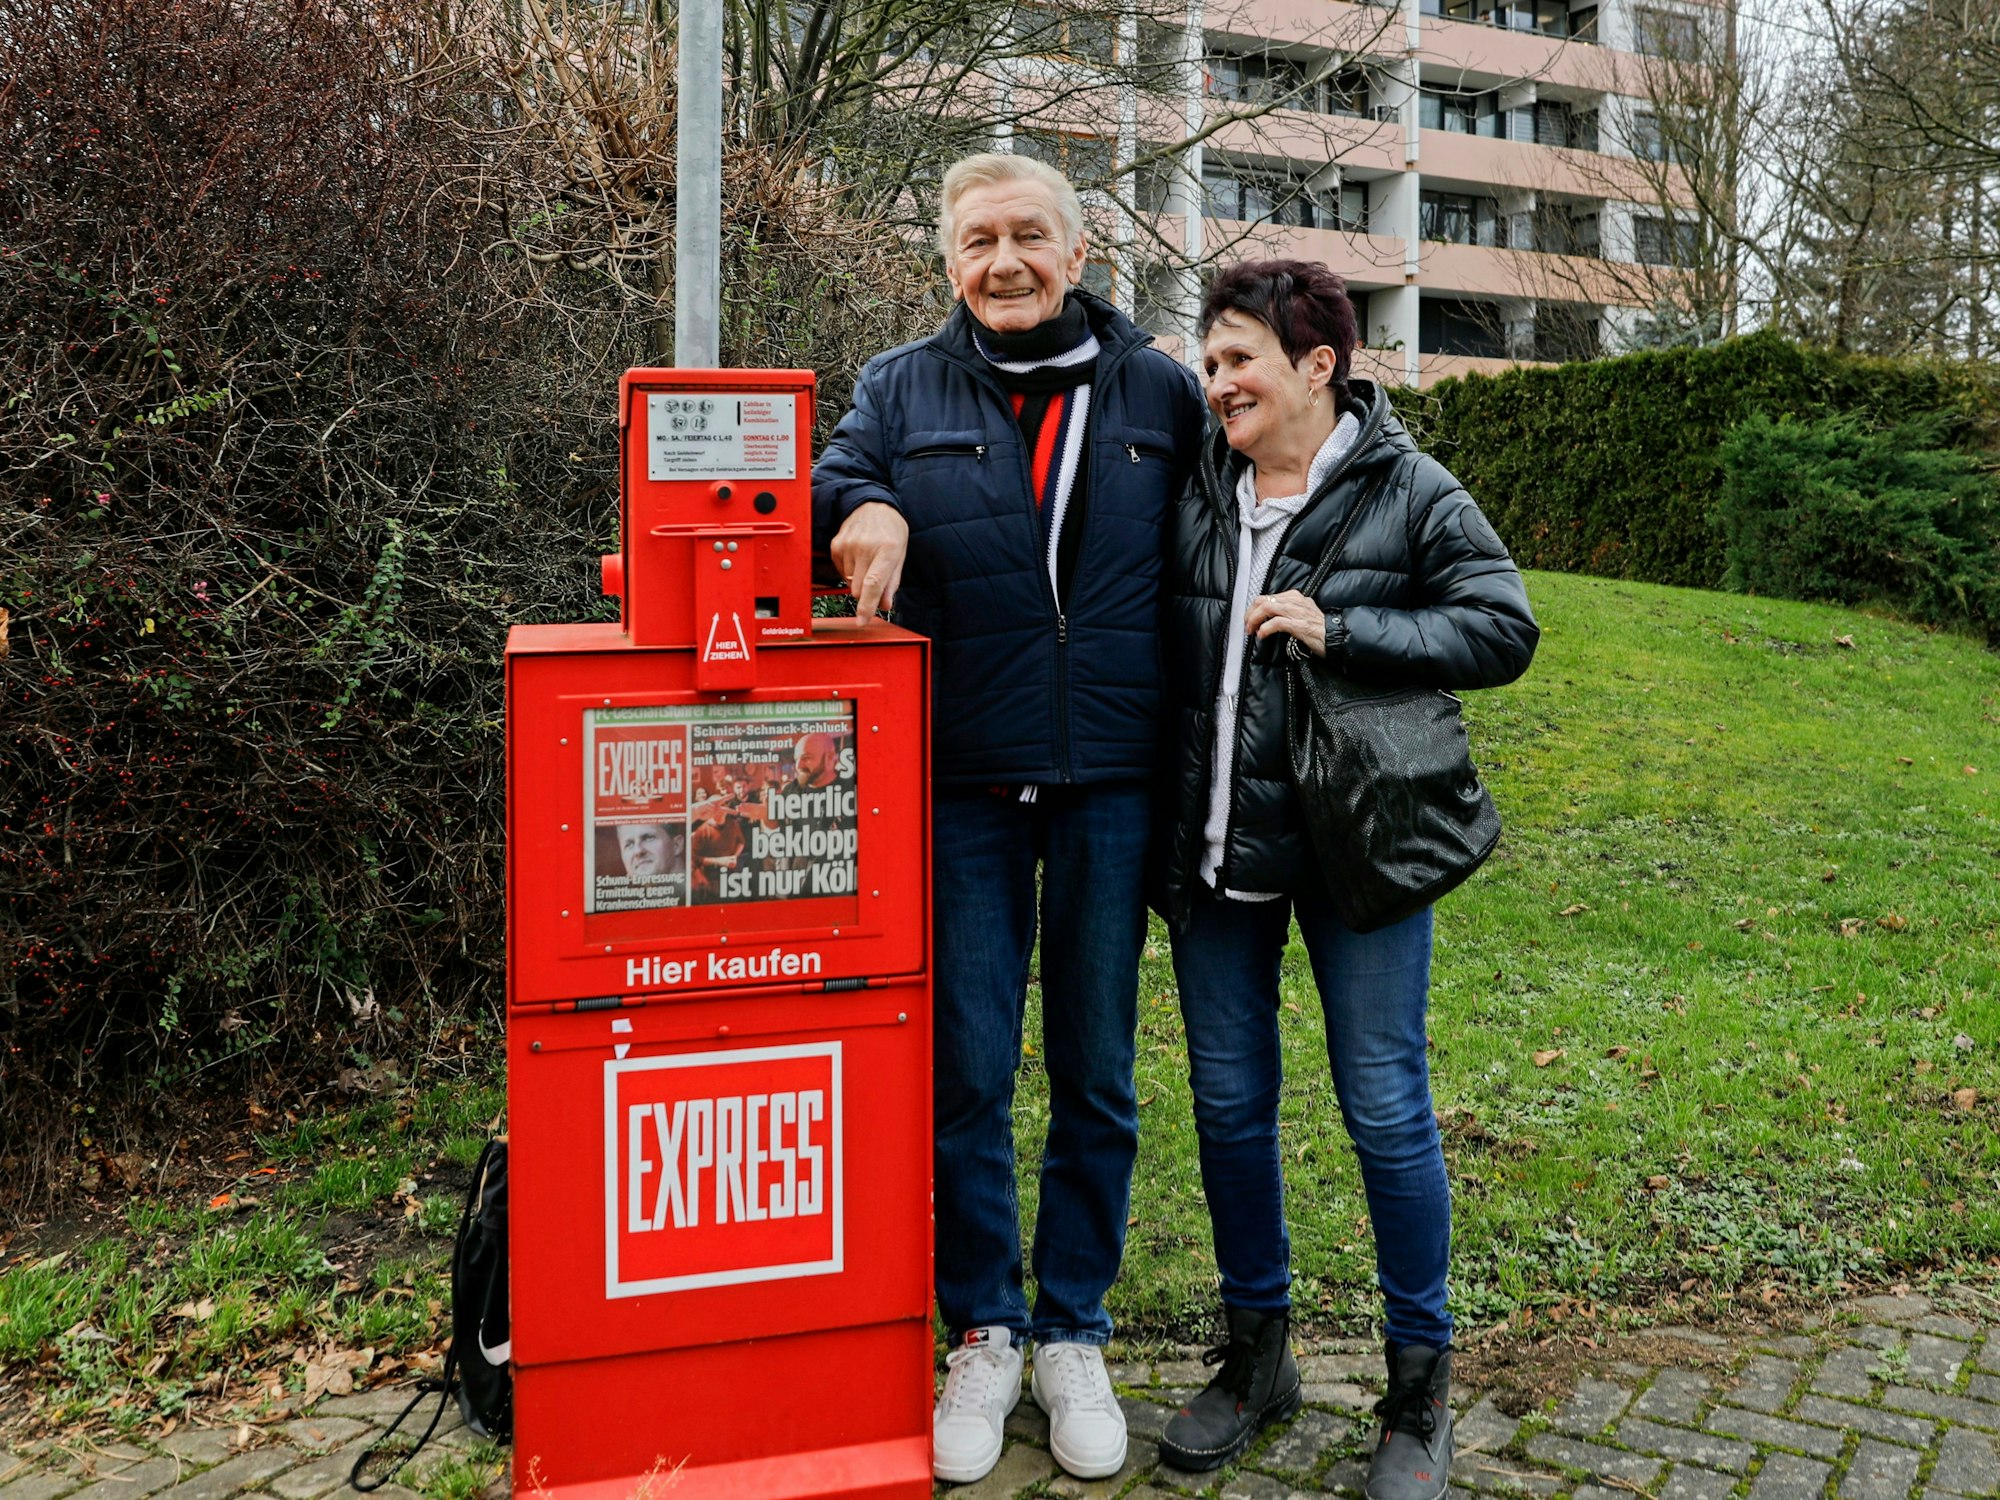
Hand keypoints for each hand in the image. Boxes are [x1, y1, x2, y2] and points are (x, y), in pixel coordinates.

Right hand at [829, 501, 908, 624]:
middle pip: (859, 589)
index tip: (862, 621)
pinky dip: (850, 570)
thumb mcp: (900, 553)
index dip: (867, 606)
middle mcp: (865, 547)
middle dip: (866, 593)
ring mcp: (848, 545)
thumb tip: (884, 605)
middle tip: (875, 579)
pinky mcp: (836, 545)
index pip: (873, 584)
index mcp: (887, 549)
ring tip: (867, 560)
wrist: (871, 504)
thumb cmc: (890, 530)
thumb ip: (892, 581)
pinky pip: (841, 571)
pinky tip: (857, 556)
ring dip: (858, 579)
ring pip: (849, 582)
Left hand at [1245, 590, 1325, 655]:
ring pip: (1267, 608)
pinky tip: (1262, 635)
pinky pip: (1277, 622)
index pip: (1267, 597)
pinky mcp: (1299, 625)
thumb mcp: (1302, 614)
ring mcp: (1297, 612)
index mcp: (1295, 597)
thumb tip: (1268, 618)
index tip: (1249, 620)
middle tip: (1247, 626)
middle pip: (1263, 600)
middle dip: (1250, 613)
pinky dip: (1265, 628)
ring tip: (1251, 631)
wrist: (1337, 637)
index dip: (1254, 609)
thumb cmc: (1320, 629)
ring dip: (1254, 620)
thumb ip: (1287, 612)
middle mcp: (1295, 601)